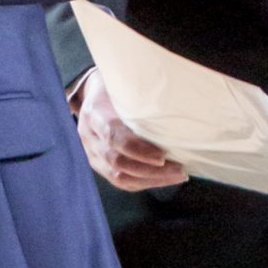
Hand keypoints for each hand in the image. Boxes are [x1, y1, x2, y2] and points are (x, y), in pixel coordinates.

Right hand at [76, 70, 188, 190]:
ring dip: (151, 180)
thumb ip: (138, 95)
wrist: (92, 94)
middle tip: (179, 168)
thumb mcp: (123, 84)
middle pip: (117, 163)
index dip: (138, 150)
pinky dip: (146, 183)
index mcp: (94, 114)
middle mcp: (89, 138)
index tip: (163, 156)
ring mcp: (92, 154)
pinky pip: (122, 182)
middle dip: (150, 170)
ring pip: (120, 178)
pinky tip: (166, 179)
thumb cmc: (115, 87)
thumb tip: (173, 102)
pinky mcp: (100, 165)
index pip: (113, 138)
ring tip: (178, 175)